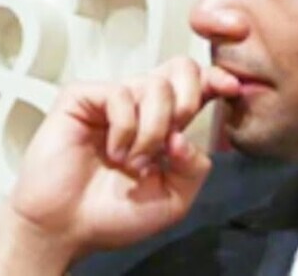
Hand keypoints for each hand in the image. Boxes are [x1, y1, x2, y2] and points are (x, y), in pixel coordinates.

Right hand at [0, 57, 240, 273]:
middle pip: (181, 69)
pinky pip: (120, 93)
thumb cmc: (111, 215)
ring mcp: (112, 100)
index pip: (197, 86)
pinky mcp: (82, 98)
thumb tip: (185, 138)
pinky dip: (125, 127)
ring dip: (154, 129)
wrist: (66, 229)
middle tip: (174, 136)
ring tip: (135, 161)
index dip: (215, 79)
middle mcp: (141, 106)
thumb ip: (194, 169)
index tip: (231, 88)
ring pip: (155, 86)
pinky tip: (114, 151)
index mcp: (165, 124)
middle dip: (189, 100)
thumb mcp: (173, 200)